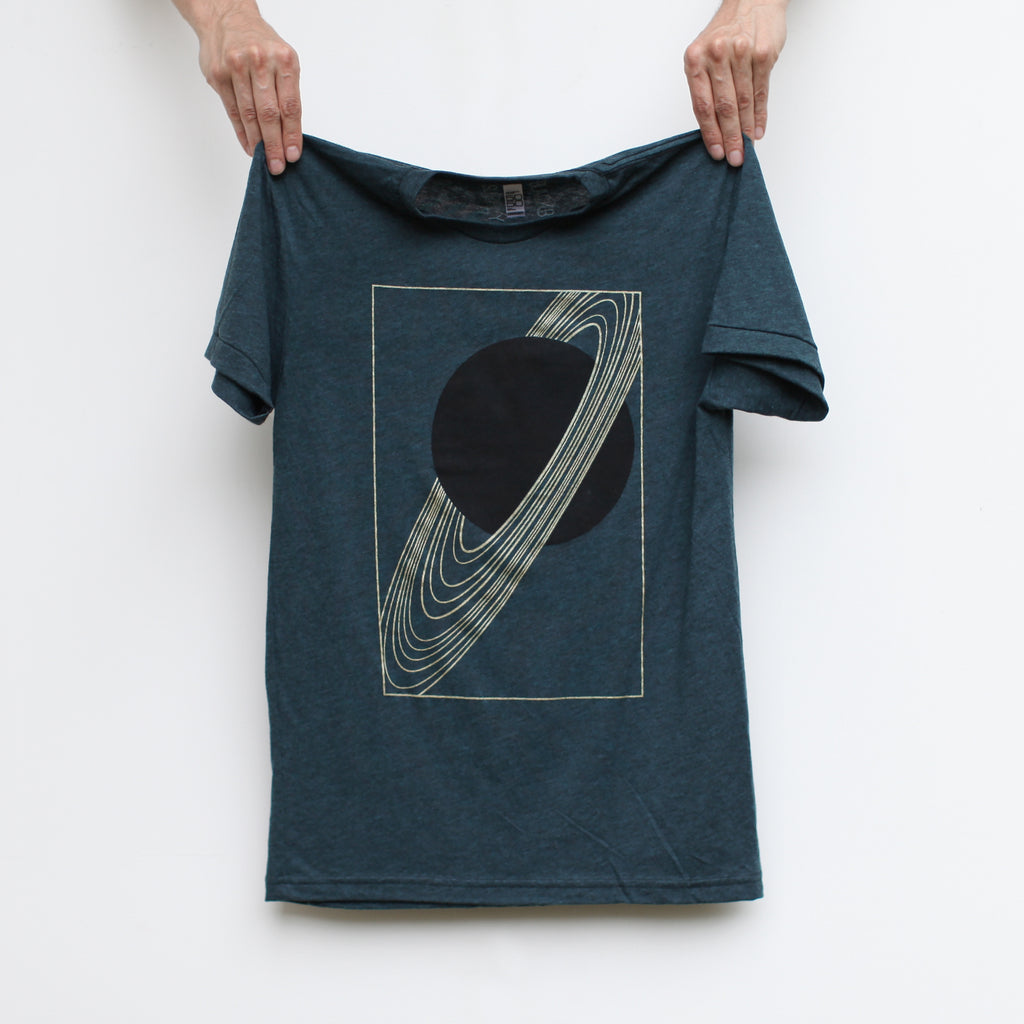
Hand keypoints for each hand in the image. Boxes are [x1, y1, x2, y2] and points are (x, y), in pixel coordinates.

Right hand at [181, 1, 301, 173]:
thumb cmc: (261, 44)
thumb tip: (290, 133)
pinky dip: (242, 132)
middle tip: (278, 166)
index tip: (293, 155)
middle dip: (275, 144)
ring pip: (249, 114)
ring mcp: (237, 67)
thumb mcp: (283, 59)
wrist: (227, 17)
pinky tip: (249, 145)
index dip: (292, 134)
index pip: (290, 106)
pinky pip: (232, 110)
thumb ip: (287, 92)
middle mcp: (261, 61)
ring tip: (264, 158)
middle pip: (269, 113)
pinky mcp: (218, 74)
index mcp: (284, 59)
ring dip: (258, 141)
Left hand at [683, 0, 787, 165]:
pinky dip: (761, 114)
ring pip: (744, 102)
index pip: (702, 105)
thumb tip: (712, 128)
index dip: (710, 133)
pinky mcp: (763, 54)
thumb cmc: (726, 33)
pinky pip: (761, 92)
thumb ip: (705, 88)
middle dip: (730, 137)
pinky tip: (759, 130)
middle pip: (724, 107)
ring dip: (746, 130)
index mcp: (695, 59)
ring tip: (747, 148)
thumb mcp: (705, 55)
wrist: (752, 1)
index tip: (716, 152)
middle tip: (735, 159)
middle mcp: (717, 54)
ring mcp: (741, 53)